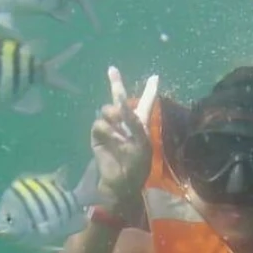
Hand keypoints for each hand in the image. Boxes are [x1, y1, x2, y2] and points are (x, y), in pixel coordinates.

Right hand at [90, 67, 154, 208]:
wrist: (122, 182)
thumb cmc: (138, 165)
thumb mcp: (142, 142)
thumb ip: (134, 122)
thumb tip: (121, 104)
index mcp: (140, 124)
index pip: (145, 103)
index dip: (150, 90)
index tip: (155, 77)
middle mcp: (124, 123)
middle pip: (120, 99)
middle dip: (116, 84)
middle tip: (112, 70)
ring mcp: (110, 129)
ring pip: (108, 109)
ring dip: (114, 115)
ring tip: (120, 131)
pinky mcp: (98, 136)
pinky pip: (100, 124)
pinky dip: (107, 130)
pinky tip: (114, 139)